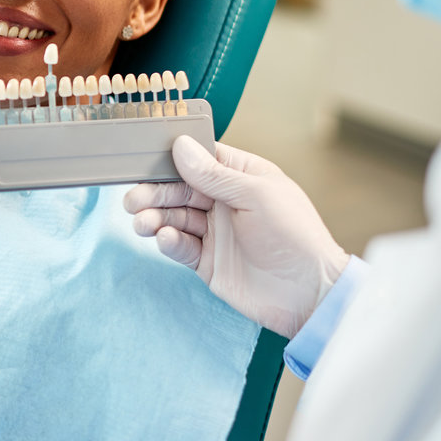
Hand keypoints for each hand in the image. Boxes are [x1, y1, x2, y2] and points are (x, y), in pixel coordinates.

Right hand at [123, 136, 349, 338]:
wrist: (308, 294)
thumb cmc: (295, 236)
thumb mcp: (256, 196)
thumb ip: (214, 174)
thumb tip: (180, 146)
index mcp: (241, 177)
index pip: (199, 159)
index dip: (172, 158)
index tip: (145, 158)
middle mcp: (224, 202)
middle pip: (179, 189)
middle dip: (154, 193)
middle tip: (132, 200)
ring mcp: (215, 232)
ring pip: (174, 217)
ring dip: (155, 217)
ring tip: (143, 223)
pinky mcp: (207, 261)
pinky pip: (180, 246)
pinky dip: (168, 241)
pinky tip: (165, 238)